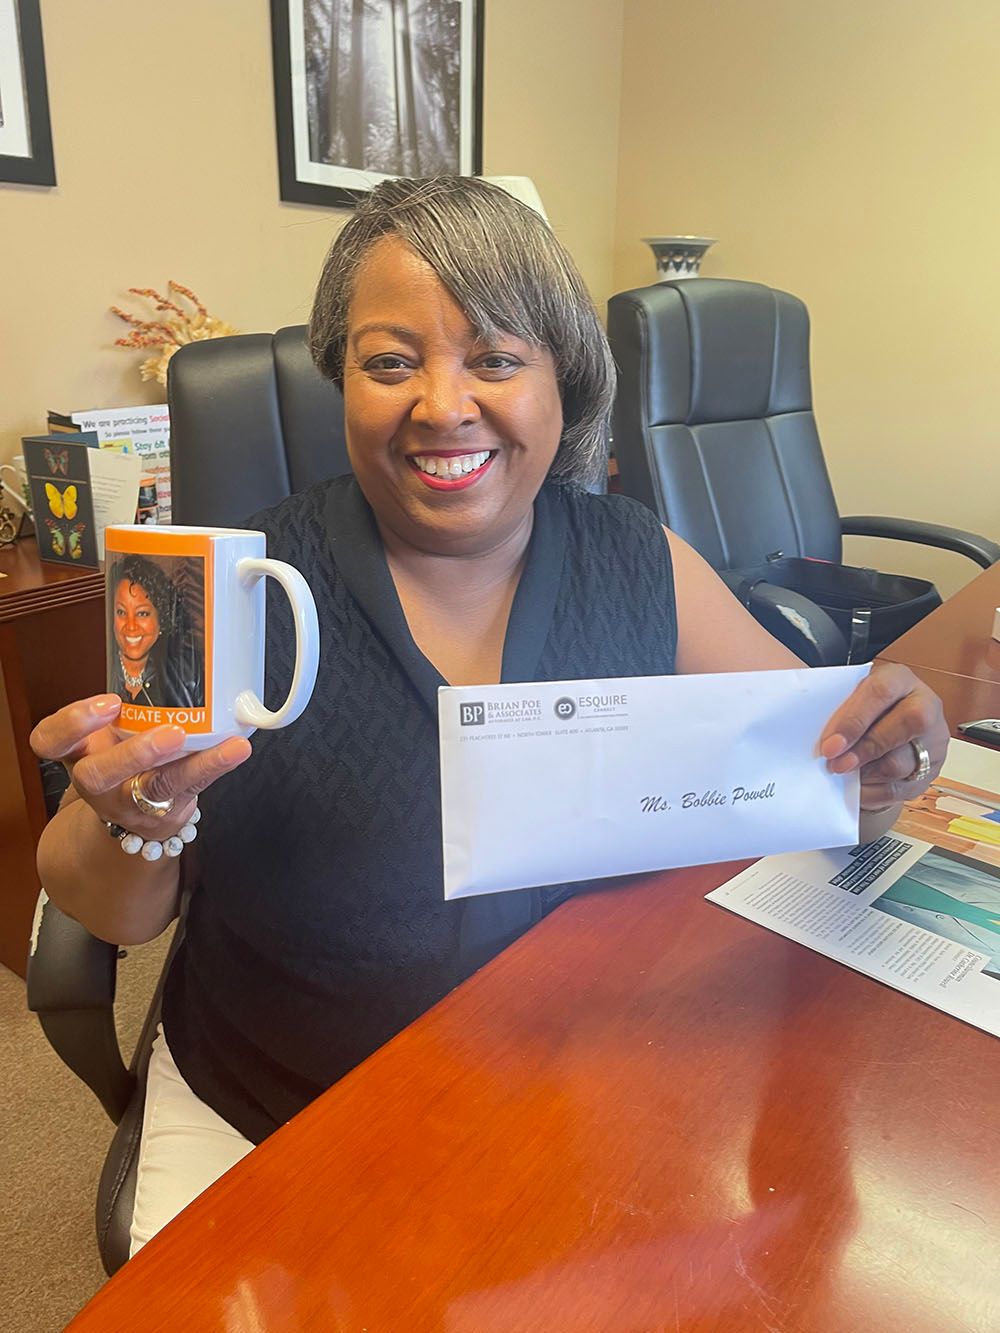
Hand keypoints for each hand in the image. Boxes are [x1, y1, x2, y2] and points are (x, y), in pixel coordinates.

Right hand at [30, 694, 251, 841]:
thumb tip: (177, 643)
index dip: (73, 723)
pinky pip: (189, 790)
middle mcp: (96, 780)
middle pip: (97, 774)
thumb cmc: (121, 753)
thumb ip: (126, 700)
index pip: (50, 741)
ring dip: (192, 765)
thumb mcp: (108, 729)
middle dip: (133, 754)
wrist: (133, 812)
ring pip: (152, 788)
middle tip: (171, 731)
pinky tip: (236, 750)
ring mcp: (129, 800)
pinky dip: (214, 767)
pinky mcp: (163, 810)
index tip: (109, 702)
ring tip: (226, 745)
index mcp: (77, 752)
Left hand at [819, 663, 947, 809]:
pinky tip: (856, 787)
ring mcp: (932, 740)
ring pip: (902, 762)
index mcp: (900, 679)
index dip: (854, 720)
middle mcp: (925, 706)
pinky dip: (873, 791)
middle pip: (904, 726)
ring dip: (866, 773)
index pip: (881, 693)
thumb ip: (837, 709)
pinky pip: (901, 788)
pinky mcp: (931, 770)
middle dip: (864, 749)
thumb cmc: (864, 707)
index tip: (830, 745)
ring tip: (842, 773)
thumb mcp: (852, 695)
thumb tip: (818, 737)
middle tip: (835, 764)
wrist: (886, 720)